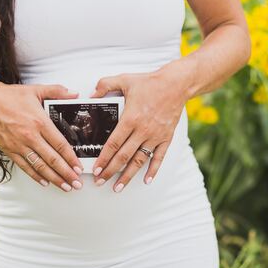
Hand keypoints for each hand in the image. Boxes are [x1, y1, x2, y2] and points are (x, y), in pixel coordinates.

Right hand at [0, 83, 83, 191]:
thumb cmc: (10, 96)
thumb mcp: (36, 89)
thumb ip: (57, 91)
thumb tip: (75, 94)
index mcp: (40, 122)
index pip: (60, 144)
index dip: (71, 158)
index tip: (79, 168)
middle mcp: (30, 136)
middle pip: (52, 159)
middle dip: (66, 173)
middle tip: (77, 183)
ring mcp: (19, 145)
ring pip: (40, 166)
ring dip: (54, 178)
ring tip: (65, 187)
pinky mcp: (9, 150)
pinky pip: (25, 167)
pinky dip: (36, 176)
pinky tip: (45, 182)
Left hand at [90, 62, 190, 191]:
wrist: (177, 84)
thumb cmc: (151, 83)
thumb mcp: (124, 79)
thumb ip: (104, 85)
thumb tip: (91, 95)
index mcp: (130, 118)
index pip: (113, 144)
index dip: (103, 158)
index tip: (96, 169)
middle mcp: (143, 130)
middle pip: (123, 156)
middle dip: (110, 171)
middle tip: (100, 181)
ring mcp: (155, 136)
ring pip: (139, 161)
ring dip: (128, 176)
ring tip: (118, 187)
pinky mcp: (166, 138)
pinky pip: (159, 157)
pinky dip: (153, 170)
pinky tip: (146, 180)